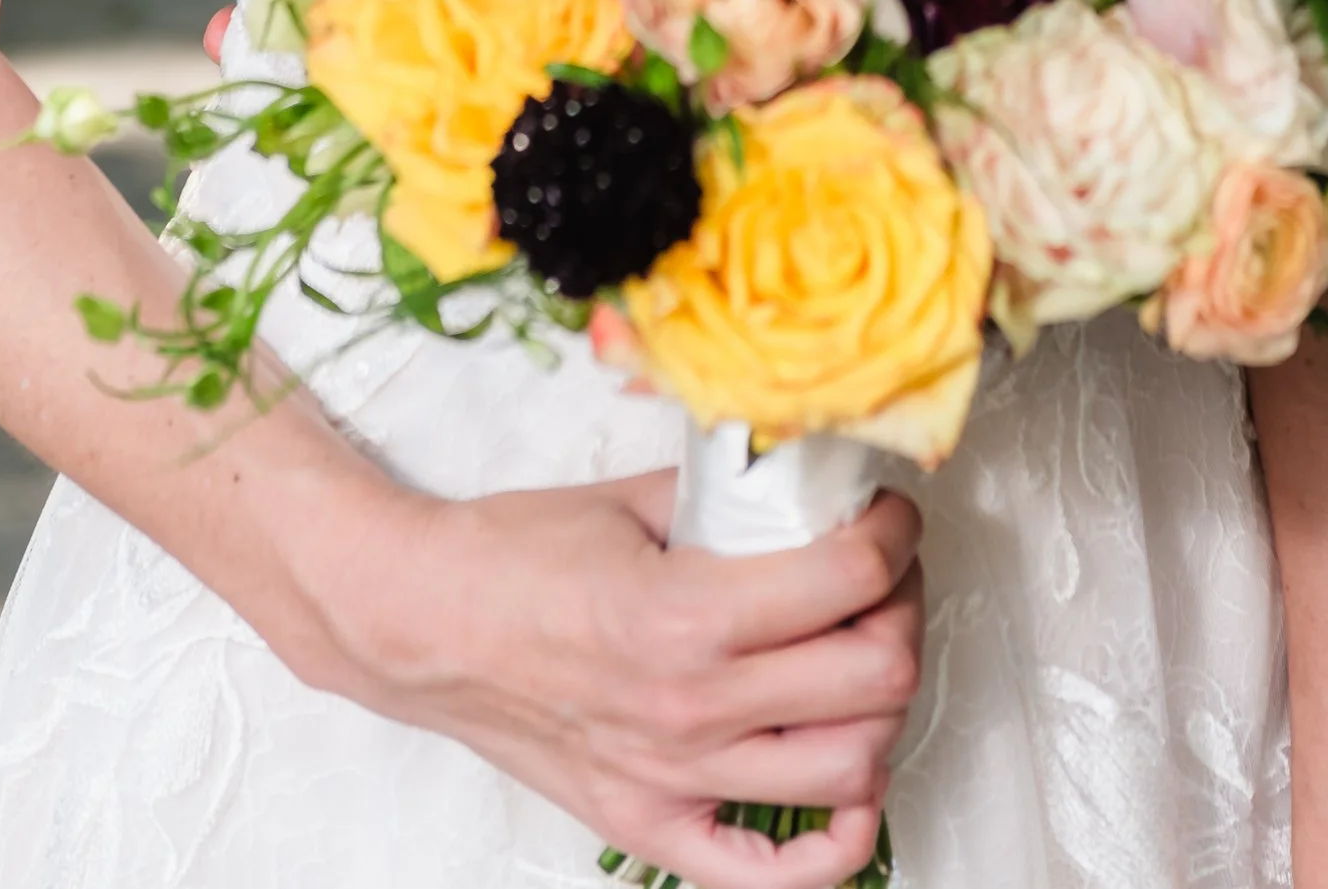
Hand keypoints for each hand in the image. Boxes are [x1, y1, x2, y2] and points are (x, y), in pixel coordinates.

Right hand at [305, 467, 923, 884]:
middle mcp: (690, 706)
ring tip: (861, 658)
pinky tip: (848, 787)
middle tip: (885, 580)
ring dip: (880, 708)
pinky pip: (770, 876)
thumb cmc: (511, 558)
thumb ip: (731, 494)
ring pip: (852, 768)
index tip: (889, 518)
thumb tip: (810, 479)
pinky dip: (837, 844)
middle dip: (903, 613)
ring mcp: (673, 776)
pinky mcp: (648, 824)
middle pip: (875, 676)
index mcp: (687, 611)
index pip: (851, 579)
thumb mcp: (634, 497)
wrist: (424, 624)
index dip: (895, 536)